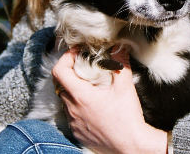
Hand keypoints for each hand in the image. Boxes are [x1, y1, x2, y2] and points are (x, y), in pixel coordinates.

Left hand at [52, 46, 166, 153]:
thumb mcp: (125, 86)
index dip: (66, 58)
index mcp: (80, 95)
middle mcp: (72, 109)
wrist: (131, 146)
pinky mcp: (77, 132)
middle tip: (86, 66)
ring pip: (65, 99)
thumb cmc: (127, 117)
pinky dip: (78, 105)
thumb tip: (119, 47)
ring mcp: (73, 122)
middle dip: (71, 71)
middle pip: (61, 84)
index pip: (59, 71)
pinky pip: (71, 114)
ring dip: (74, 89)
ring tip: (92, 86)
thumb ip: (120, 63)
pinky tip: (94, 105)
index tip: (77, 53)